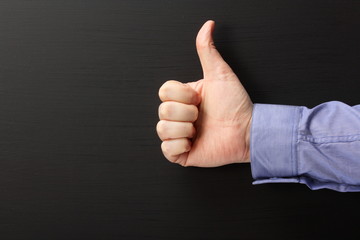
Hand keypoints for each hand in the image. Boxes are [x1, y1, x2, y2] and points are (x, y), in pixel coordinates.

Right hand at [157, 20, 252, 166]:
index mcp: (184, 99)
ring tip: (199, 130)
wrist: (247, 132)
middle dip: (186, 113)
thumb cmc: (236, 105)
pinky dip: (179, 145)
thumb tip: (207, 26)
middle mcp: (180, 116)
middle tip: (202, 116)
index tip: (200, 98)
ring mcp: (179, 135)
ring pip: (162, 129)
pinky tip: (194, 142)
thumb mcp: (220, 74)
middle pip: (162, 111)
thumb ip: (207, 51)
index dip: (182, 95)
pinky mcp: (182, 153)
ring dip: (184, 129)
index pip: (164, 92)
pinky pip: (166, 150)